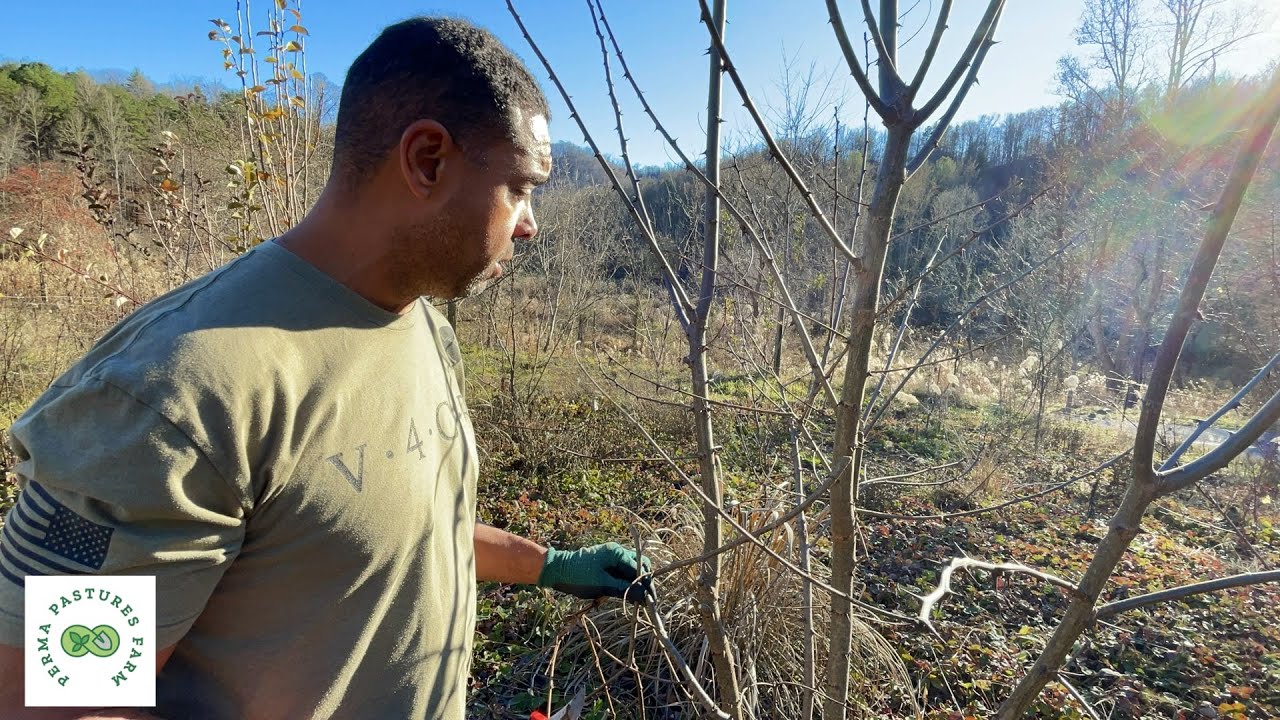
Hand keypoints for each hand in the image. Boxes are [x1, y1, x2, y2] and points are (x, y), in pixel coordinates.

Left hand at [536, 542, 651, 601]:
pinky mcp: (606, 566)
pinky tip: (622, 596)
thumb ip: (624, 589)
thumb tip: (644, 596)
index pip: (640, 568)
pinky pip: (620, 575)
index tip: (651, 600)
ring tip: (634, 602)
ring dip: (633, 586)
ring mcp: (611, 558)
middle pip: (639, 567)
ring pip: (630, 572)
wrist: (556, 571)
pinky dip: (623, 585)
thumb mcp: (603, 585)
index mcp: (617, 553)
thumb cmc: (578, 576)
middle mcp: (617, 552)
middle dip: (642, 584)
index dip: (647, 585)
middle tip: (644, 601)